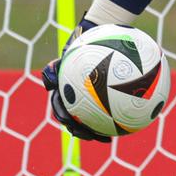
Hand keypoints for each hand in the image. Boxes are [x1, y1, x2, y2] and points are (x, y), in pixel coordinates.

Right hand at [41, 18, 111, 142]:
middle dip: (80, 131)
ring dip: (97, 130)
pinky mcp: (100, 97)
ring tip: (108, 137)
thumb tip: (46, 84)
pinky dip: (116, 116)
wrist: (94, 38)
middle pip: (74, 119)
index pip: (60, 108)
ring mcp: (87, 98)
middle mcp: (74, 96)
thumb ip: (55, 66)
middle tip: (91, 137)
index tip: (71, 125)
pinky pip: (109, 108)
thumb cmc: (82, 44)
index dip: (65, 119)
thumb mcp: (69, 50)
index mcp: (64, 89)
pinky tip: (129, 121)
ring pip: (90, 118)